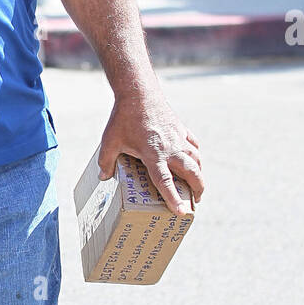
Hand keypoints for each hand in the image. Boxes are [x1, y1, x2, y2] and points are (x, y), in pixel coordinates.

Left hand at [98, 88, 203, 213]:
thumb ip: (106, 161)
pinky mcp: (180, 128)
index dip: (174, 198)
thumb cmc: (123, 117)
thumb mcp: (110, 141)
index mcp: (153, 154)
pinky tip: (194, 159)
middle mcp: (170, 148)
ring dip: (199, 173)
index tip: (182, 212)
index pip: (166, 182)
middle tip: (196, 201)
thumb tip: (104, 177)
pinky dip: (195, 153)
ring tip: (197, 184)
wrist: (138, 91)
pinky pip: (193, 144)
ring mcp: (178, 138)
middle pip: (191, 172)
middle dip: (198, 189)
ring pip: (196, 159)